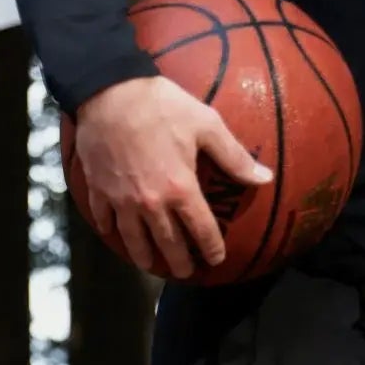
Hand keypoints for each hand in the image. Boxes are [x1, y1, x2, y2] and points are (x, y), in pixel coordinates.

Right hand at [71, 76, 270, 278]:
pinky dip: (111, 231)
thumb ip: (234, 157)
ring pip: (134, 240)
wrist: (109, 93)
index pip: (201, 230)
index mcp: (181, 189)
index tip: (216, 259)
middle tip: (186, 272)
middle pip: (167, 244)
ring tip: (151, 265)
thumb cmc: (162, 105)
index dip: (211, 248)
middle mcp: (151, 204)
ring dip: (144, 257)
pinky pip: (105, 220)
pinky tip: (115, 234)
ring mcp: (122, 201)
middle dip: (180, 262)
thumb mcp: (206, 125)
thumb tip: (266, 178)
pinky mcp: (99, 192)